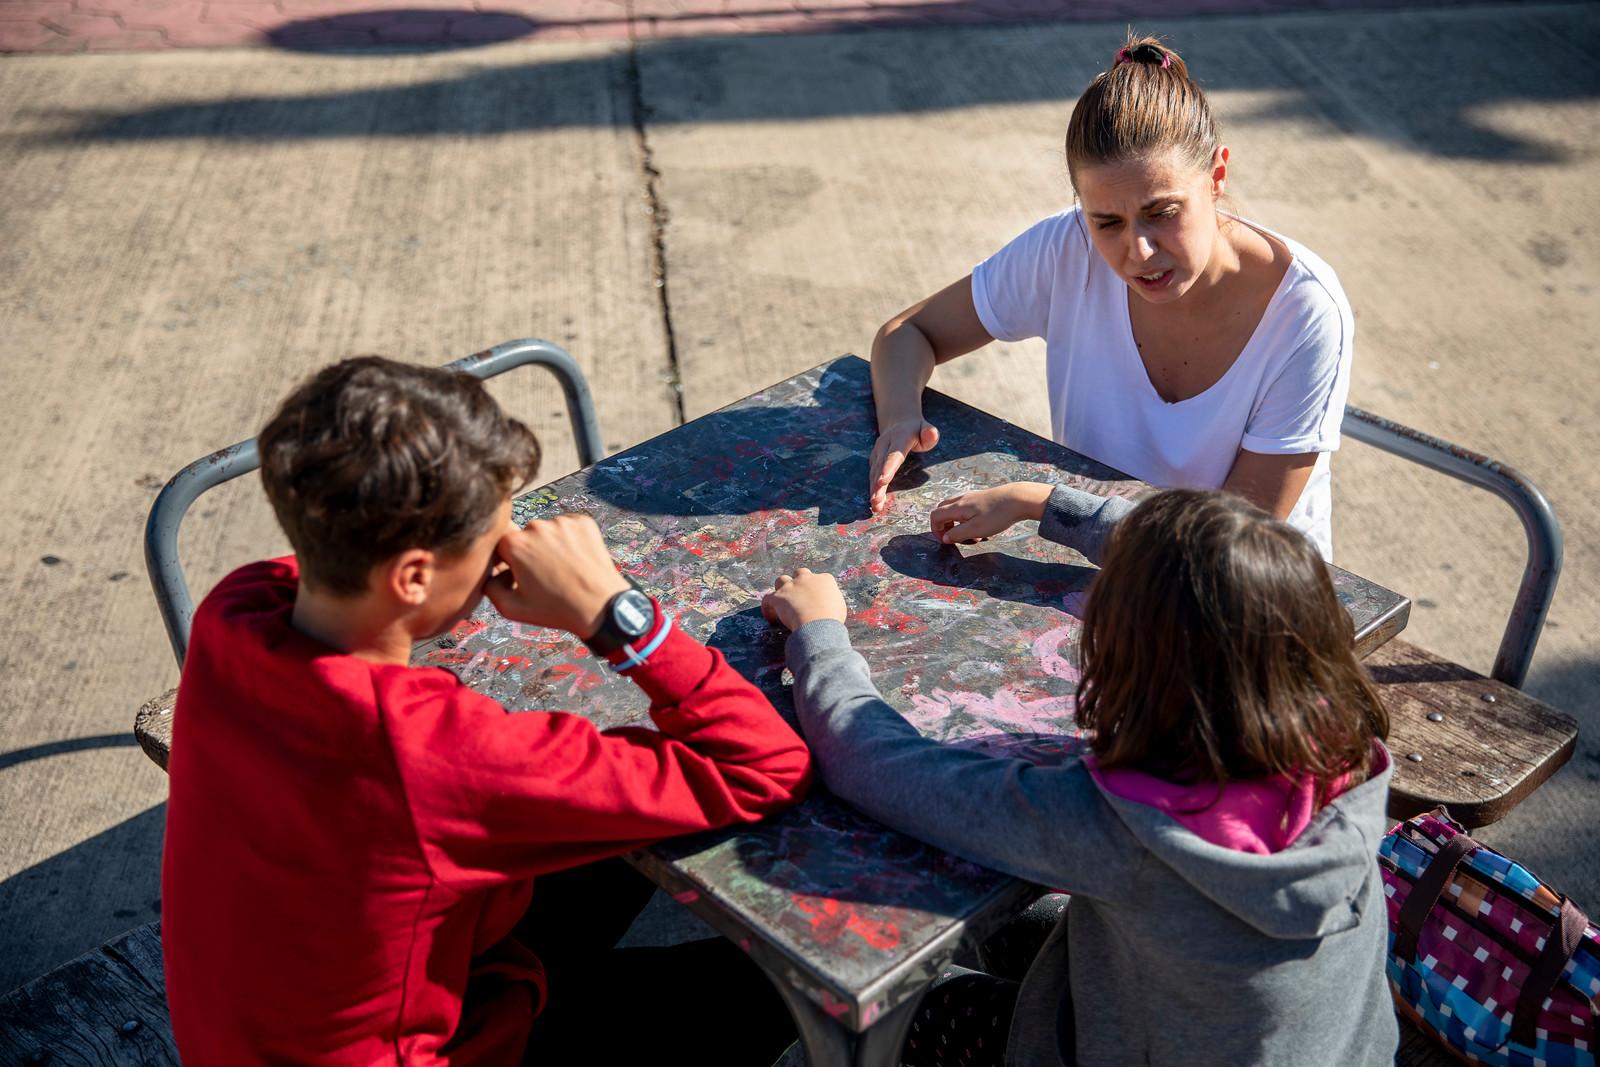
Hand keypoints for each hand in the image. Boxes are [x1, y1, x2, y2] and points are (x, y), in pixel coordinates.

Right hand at [486, 514, 630, 637]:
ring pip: (548, 530)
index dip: (507, 559)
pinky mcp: (584, 522)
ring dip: (551, 544)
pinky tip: (576, 560)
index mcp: (515, 544)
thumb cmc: (556, 610)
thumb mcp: (512, 608)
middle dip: (529, 551)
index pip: (500, 543)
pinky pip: (569, 527)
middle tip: (543, 574)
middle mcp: (537, 527)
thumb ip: (489, 588)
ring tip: (563, 568)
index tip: (516, 573)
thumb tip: (488, 573)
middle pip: (525, 535)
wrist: (601, 607)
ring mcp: (563, 522)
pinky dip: (571, 539)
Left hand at [761, 568, 846, 630]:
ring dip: (781, 588)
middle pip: (800, 573)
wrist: (818, 624)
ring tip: (782, 600)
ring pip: (781, 580)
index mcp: (824, 580)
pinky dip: (767, 607)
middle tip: (800, 596)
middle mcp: (807, 579)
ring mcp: (791, 586)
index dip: (817, 588)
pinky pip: (767, 599)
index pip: (821, 578)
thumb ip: (832, 601)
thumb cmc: (832, 618)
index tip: (817, 599)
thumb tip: (828, 605)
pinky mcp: (778, 597)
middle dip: (799, 581)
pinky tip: (770, 617)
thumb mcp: (839, 607)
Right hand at [868, 417, 939, 514]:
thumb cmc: (917, 431)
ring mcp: (878, 453)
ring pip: (874, 473)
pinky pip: (873, 476)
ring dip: (874, 490)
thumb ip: (930, 433)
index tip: (882, 481)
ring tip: (876, 506)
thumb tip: (932, 433)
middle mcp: (884, 445)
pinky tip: (875, 503)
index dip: (888, 468)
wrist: (898, 423)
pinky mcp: (874, 461)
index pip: (893, 455)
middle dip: (877, 485)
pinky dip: (873, 489)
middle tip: (876, 500)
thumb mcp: (926, 429)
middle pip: (881, 467)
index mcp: (899, 438)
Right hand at [929, 483, 1051, 543]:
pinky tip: (980, 527)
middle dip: (944, 526)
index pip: (935, 516)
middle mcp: (961, 499)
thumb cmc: (997, 515)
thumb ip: (957, 534)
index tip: (945, 541)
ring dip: (956, 523)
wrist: (1018, 498)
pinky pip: (966, 508)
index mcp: (957, 507)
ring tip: (970, 535)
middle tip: (954, 538)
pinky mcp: (981, 497)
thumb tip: (945, 538)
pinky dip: (966, 519)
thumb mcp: (975, 530)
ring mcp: (971, 497)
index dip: (935, 530)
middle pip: (942, 510)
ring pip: (955, 509)